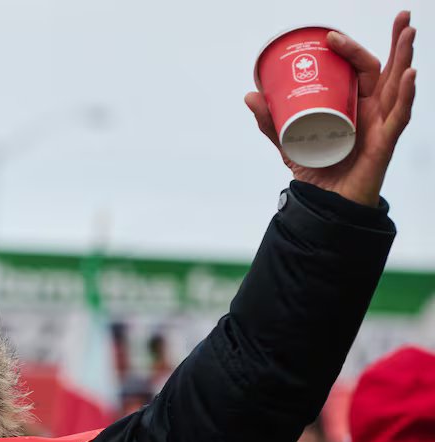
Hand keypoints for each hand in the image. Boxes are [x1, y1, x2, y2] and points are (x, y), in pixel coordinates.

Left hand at [245, 12, 416, 206]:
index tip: (331, 37)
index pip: (358, 69)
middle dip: (396, 41)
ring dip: (405, 57)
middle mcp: (372, 109)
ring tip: (409, 31)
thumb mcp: (289, 142)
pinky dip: (406, 95)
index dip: (349, 49)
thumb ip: (272, 121)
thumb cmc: (316, 169)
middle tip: (401, 15)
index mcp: (354, 103)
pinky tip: (410, 75)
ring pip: (399, 85)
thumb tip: (250, 95)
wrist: (324, 203)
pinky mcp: (385, 141)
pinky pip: (400, 115)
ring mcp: (381, 123)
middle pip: (386, 69)